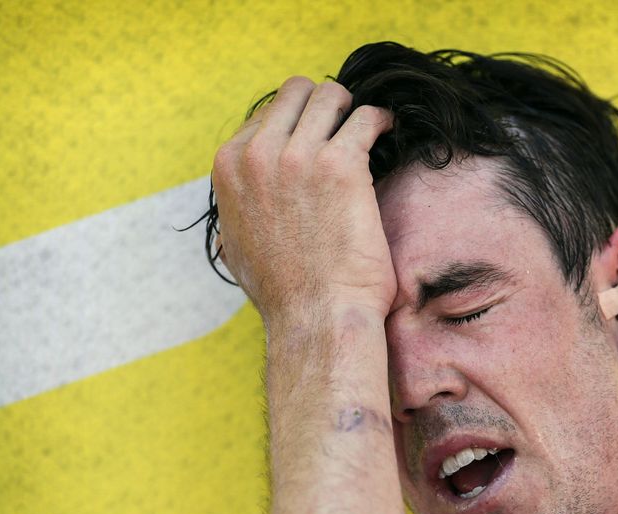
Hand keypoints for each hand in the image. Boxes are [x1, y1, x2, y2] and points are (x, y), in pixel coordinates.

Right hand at [211, 77, 395, 324]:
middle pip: (296, 93)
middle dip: (324, 105)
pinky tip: (387, 133)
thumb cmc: (285, 293)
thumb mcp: (236, 246)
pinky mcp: (341, 166)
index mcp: (230, 167)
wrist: (316, 316)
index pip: (266, 114)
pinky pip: (367, 117)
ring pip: (331, 96)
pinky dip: (380, 121)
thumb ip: (238, 211)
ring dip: (352, 111)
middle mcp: (258, 154)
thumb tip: (245, 201)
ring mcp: (299, 157)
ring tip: (368, 131)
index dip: (296, 124)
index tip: (319, 139)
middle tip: (346, 128)